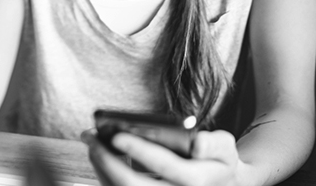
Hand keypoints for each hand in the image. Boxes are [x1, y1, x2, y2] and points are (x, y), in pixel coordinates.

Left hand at [82, 128, 244, 185]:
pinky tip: (98, 153)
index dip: (141, 151)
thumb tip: (196, 143)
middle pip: (134, 185)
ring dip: (100, 167)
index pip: (167, 166)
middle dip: (108, 161)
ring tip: (90, 141)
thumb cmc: (217, 161)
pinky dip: (104, 173)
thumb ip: (214, 143)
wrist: (220, 185)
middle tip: (91, 138)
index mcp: (197, 181)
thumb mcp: (225, 148)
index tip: (117, 136)